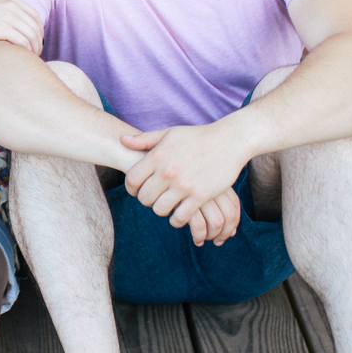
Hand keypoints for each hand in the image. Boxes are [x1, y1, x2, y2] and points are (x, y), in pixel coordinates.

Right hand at [0, 0, 42, 54]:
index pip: (34, 15)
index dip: (38, 29)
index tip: (36, 40)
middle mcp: (11, 4)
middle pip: (35, 25)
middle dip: (39, 40)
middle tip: (36, 52)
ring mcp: (7, 16)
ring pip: (31, 35)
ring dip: (35, 47)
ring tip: (31, 57)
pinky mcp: (2, 29)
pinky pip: (23, 42)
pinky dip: (26, 51)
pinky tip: (23, 57)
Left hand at [120, 121, 250, 243]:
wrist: (229, 140)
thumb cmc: (197, 136)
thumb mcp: (169, 133)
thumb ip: (144, 139)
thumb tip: (122, 140)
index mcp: (157, 155)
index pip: (131, 179)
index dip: (131, 188)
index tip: (136, 190)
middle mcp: (168, 171)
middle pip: (144, 197)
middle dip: (146, 200)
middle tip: (153, 198)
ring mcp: (184, 185)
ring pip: (160, 210)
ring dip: (161, 210)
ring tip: (166, 205)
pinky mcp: (200, 196)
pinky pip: (181, 217)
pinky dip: (177, 219)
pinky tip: (179, 214)